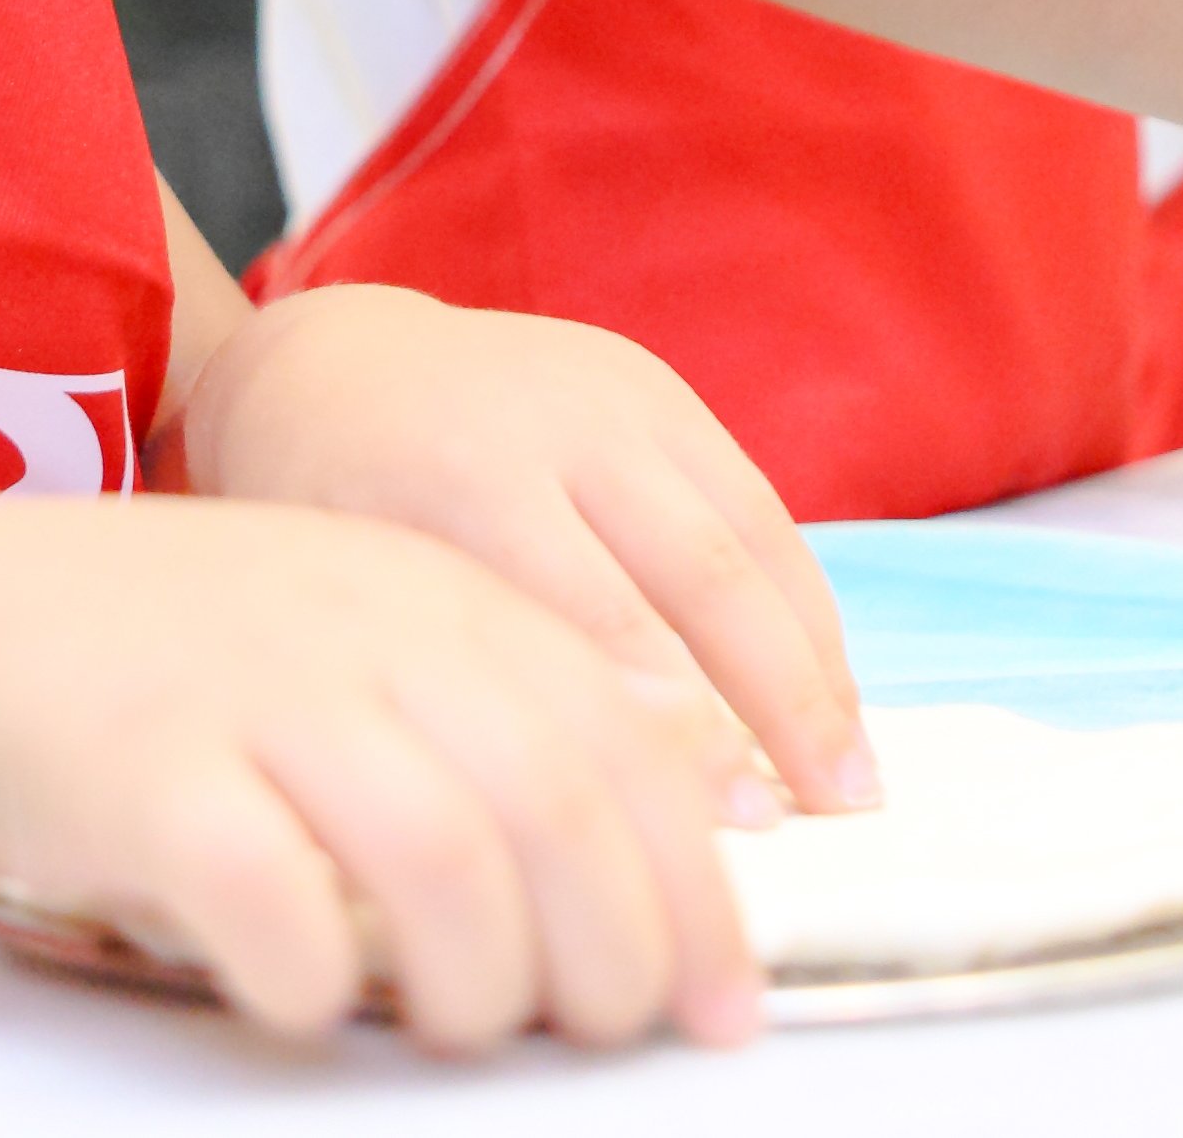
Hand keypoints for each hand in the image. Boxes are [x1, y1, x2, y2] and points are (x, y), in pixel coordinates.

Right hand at [0, 496, 762, 1049]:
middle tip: (607, 1034)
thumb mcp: (345, 633)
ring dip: (485, 979)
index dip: (694, 890)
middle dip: (615, 952)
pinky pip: (278, 907)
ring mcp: (255, 692)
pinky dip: (319, 984)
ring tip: (468, 1028)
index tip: (720, 1001)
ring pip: (444, 859)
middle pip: (557, 807)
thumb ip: (478, 721)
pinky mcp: (150, 773)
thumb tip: (631, 890)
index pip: (624, 744)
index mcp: (434, 592)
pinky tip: (308, 1002)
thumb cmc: (162, 662)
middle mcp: (362, 627)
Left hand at [173, 286, 871, 819]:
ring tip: (856, 767)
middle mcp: (556, 423)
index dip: (682, 729)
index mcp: (463, 481)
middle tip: (835, 811)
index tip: (744, 822)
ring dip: (819, 657)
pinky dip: (801, 600)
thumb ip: (472, 670)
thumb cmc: (327, 511)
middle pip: (701, 575)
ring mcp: (619, 394)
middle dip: (783, 701)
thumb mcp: (363, 591)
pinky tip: (826, 686)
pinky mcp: (659, 387)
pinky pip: (756, 501)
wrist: (330, 361)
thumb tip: (602, 799)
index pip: (600, 623)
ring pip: (753, 535)